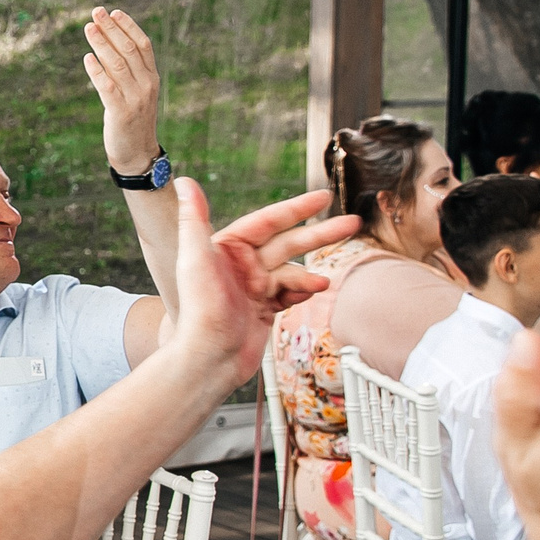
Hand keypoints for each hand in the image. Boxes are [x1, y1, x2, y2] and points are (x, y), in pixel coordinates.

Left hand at [83, 6, 161, 173]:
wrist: (137, 153)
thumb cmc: (133, 119)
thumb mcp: (136, 92)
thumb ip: (128, 71)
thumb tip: (108, 45)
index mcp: (152, 77)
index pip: (143, 45)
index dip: (128, 26)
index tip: (114, 12)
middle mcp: (147, 85)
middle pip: (128, 50)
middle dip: (111, 29)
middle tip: (96, 12)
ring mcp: (135, 99)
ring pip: (117, 64)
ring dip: (101, 44)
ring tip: (88, 28)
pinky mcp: (120, 113)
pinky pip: (107, 87)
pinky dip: (96, 71)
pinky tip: (87, 57)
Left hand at [164, 182, 360, 390]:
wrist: (209, 359)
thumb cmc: (199, 310)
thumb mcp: (195, 259)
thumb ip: (194, 219)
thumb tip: (185, 181)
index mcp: (227, 248)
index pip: (268, 221)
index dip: (297, 208)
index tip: (324, 197)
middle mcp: (241, 265)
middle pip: (288, 243)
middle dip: (320, 234)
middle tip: (353, 223)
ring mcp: (254, 288)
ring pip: (292, 271)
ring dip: (309, 274)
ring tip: (322, 281)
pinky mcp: (263, 310)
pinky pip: (290, 294)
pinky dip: (302, 292)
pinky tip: (312, 293)